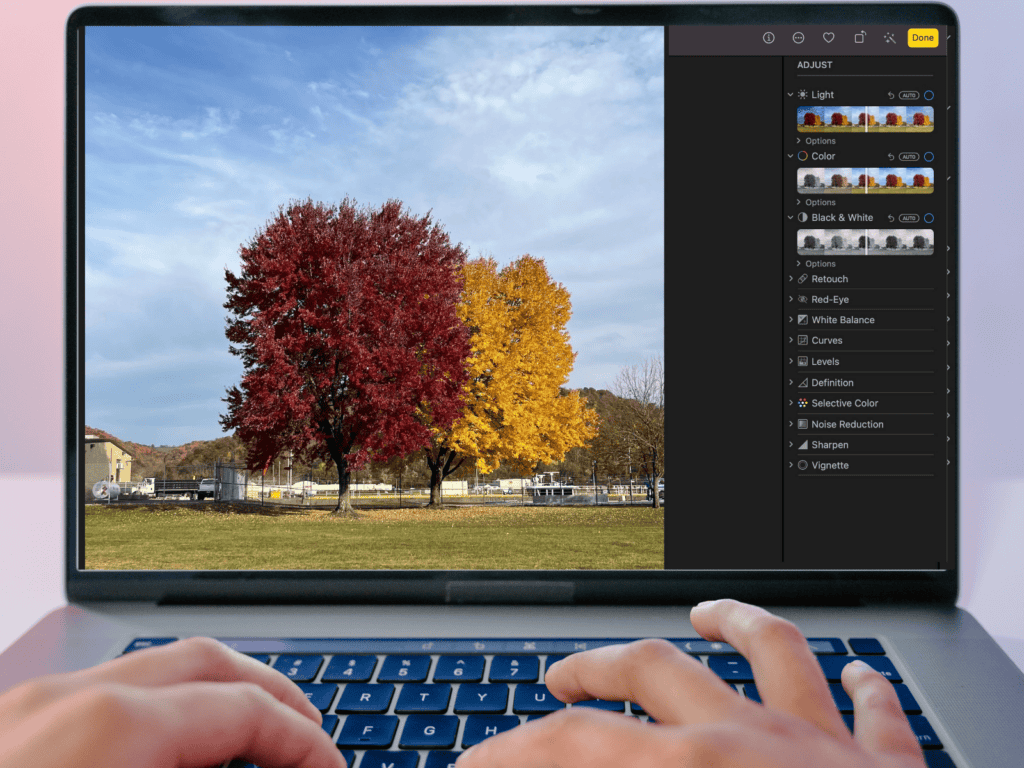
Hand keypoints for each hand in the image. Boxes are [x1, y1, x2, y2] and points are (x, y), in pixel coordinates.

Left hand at [0, 636, 346, 767]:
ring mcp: (19, 713)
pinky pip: (96, 705)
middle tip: (308, 742)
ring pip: (146, 676)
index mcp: (107, 730)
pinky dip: (155, 722)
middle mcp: (61, 702)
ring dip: (211, 703)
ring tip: (245, 751)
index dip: (303, 741)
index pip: (241, 708)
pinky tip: (162, 765)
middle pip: (201, 661)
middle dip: (269, 696)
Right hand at [456, 599, 925, 767]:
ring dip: (733, 624)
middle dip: (594, 670)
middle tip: (560, 682)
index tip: (477, 764)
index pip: (572, 745)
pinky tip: (857, 674)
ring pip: (773, 648)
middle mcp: (753, 740)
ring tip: (705, 613)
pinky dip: (864, 688)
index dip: (511, 752)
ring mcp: (824, 745)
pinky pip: (876, 711)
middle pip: (652, 671)